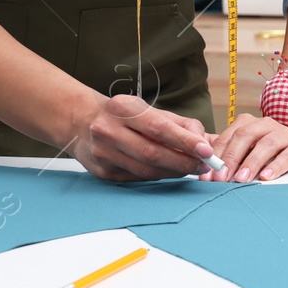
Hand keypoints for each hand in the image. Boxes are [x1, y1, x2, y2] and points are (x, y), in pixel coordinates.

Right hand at [69, 94, 215, 181]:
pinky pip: (137, 178)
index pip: (159, 127)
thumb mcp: (146, 108)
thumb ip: (176, 123)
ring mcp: (104, 153)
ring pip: (145, 171)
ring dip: (173, 172)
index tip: (206, 150)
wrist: (81, 122)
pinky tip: (170, 172)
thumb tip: (204, 141)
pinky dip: (158, 177)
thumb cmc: (121, 114)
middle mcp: (109, 130)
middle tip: (204, 165)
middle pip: (152, 153)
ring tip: (191, 169)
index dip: (185, 141)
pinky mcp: (103, 172)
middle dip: (183, 162)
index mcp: (122, 108)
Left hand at [205, 114, 287, 182]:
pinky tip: (266, 177)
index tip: (208, 175)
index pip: (229, 136)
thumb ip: (229, 156)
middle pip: (246, 135)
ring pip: (267, 144)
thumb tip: (207, 172)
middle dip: (231, 157)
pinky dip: (276, 166)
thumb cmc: (267, 153)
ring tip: (241, 179)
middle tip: (222, 178)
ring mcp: (284, 134)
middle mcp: (266, 124)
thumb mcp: (247, 151)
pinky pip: (287, 155)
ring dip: (252, 162)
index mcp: (249, 123)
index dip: (216, 155)